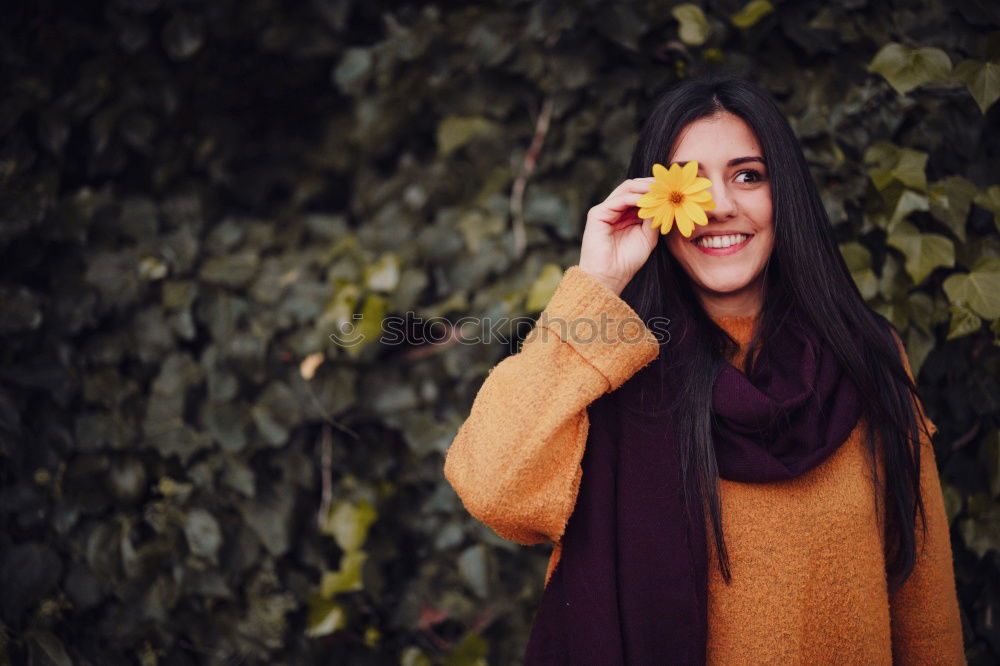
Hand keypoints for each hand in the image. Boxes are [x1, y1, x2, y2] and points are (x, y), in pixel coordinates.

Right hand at [578, 178, 659, 295]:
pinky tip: (647, 201)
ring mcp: (605, 210)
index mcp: (625, 215)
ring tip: (659, 191)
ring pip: (626, 188)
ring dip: (644, 188)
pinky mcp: (597, 214)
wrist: (610, 276)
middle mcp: (615, 209)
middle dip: (651, 184)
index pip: (640, 194)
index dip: (655, 190)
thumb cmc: (627, 261)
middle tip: (667, 186)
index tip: (672, 189)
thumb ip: (653, 218)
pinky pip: (618, 199)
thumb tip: (663, 201)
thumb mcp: (648, 236)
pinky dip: (634, 198)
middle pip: (633, 187)